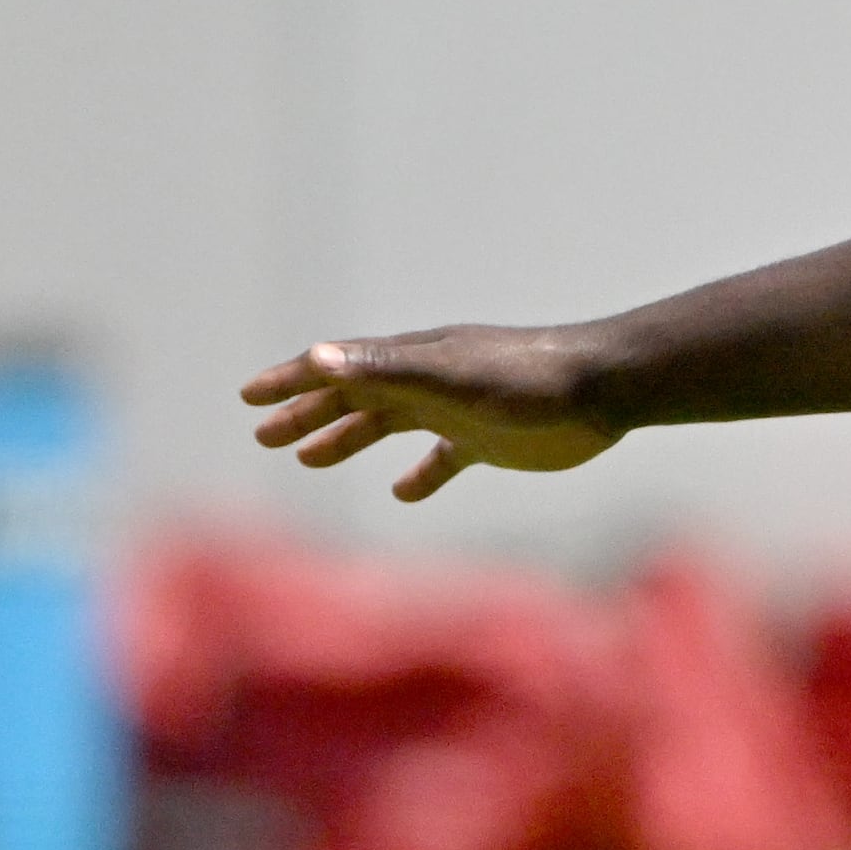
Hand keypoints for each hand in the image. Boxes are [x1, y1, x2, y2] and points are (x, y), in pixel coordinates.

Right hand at [242, 328, 623, 502]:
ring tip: (307, 460)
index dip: (292, 379)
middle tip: (263, 436)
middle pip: (356, 396)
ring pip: (390, 424)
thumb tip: (316, 357)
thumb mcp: (448, 374)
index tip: (248, 398)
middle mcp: (432, 380)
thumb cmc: (528, 377)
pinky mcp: (491, 441)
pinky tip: (401, 493)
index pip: (340, 365)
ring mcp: (460, 410)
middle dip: (307, 413)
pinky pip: (442, 459)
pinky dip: (418, 474)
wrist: (602, 390)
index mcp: (415, 358)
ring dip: (347, 437)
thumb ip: (384, 369)